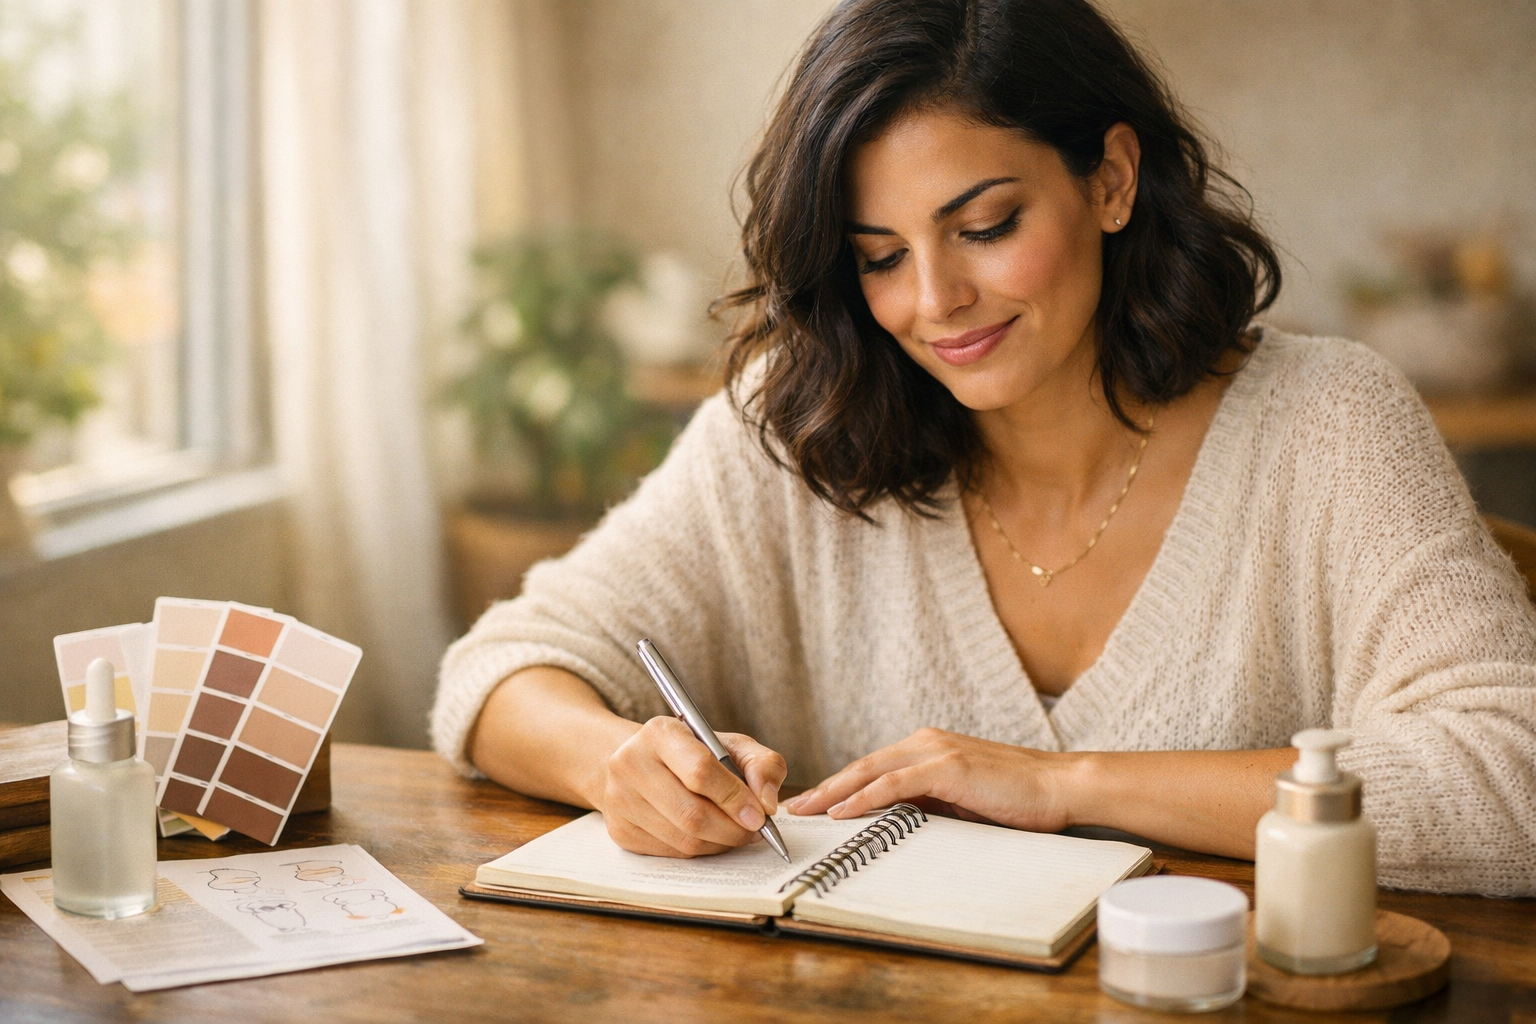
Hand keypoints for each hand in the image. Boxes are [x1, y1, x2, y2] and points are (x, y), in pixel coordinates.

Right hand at [596, 716, 787, 857]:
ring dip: (720, 843)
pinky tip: (711, 837)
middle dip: (732, 829)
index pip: (700, 771)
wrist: (639, 762)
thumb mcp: (729, 745)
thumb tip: (768, 803)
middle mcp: (631, 763)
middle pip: (691, 813)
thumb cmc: (692, 753)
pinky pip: (672, 853)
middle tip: (754, 831)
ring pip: (683, 839)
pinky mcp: (621, 831)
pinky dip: (701, 851)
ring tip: (736, 832)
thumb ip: (761, 764)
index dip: (735, 797)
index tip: (760, 814)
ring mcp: (620, 800)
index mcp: (659, 732)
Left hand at [781, 727, 1074, 830]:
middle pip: (863, 766)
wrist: (1059, 786)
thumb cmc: (1018, 798)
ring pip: (871, 771)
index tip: (814, 804)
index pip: (874, 768)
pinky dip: (863, 798)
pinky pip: (894, 783)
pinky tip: (841, 812)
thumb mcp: (963, 801)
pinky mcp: (947, 767)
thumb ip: (930, 803)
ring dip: (834, 792)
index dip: (840, 786)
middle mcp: (926, 742)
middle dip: (825, 788)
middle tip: (794, 808)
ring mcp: (936, 751)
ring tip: (806, 811)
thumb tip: (896, 822)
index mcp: (929, 747)